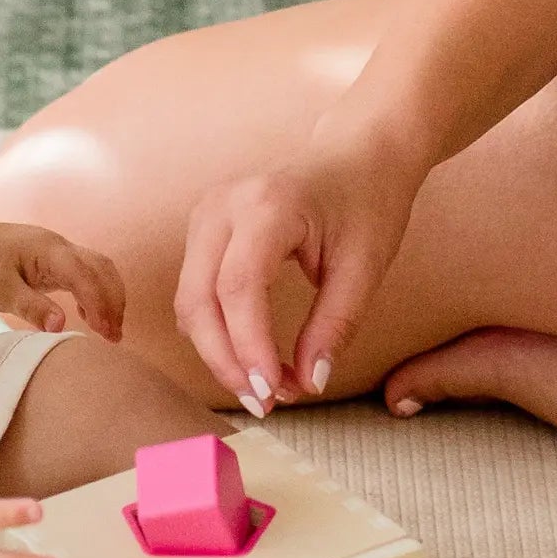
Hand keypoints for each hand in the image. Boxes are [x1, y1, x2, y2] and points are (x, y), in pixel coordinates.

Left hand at [0, 219, 125, 339]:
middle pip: (101, 269)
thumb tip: (61, 326)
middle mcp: (59, 246)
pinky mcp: (52, 261)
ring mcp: (57, 251)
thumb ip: (32, 307)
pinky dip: (95, 293)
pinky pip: (85, 273)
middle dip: (113, 301)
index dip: (100, 304)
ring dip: (108, 296)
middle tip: (115, 336)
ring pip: (98, 269)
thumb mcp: (0, 291)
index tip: (106, 333)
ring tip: (109, 330)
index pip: (86, 276)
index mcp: (49, 250)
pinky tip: (89, 315)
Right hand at [174, 145, 418, 414]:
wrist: (359, 153)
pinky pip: (195, 291)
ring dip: (221, 351)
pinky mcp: (204, 228)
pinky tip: (254, 357)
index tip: (274, 393)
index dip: (249, 347)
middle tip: (266, 404)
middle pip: (198, 299)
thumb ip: (334, 326)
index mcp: (267, 206)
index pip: (238, 287)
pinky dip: (218, 331)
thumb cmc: (366, 202)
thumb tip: (308, 383)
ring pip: (190, 300)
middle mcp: (223, 205)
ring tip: (270, 384)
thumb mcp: (364, 268)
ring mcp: (206, 213)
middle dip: (225, 360)